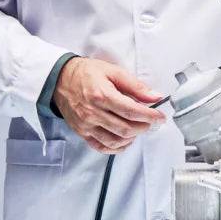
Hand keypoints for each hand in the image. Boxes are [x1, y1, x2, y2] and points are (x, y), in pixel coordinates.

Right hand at [52, 56, 166, 153]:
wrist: (60, 79)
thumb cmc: (86, 73)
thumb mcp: (113, 71)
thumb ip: (135, 86)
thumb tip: (155, 96)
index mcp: (102, 96)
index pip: (132, 112)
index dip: (150, 116)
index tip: (160, 117)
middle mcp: (93, 113)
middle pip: (126, 129)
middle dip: (144, 127)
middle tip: (150, 121)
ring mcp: (87, 125)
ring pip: (116, 141)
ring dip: (132, 138)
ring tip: (138, 128)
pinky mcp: (82, 132)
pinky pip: (102, 147)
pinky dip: (117, 147)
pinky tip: (124, 139)